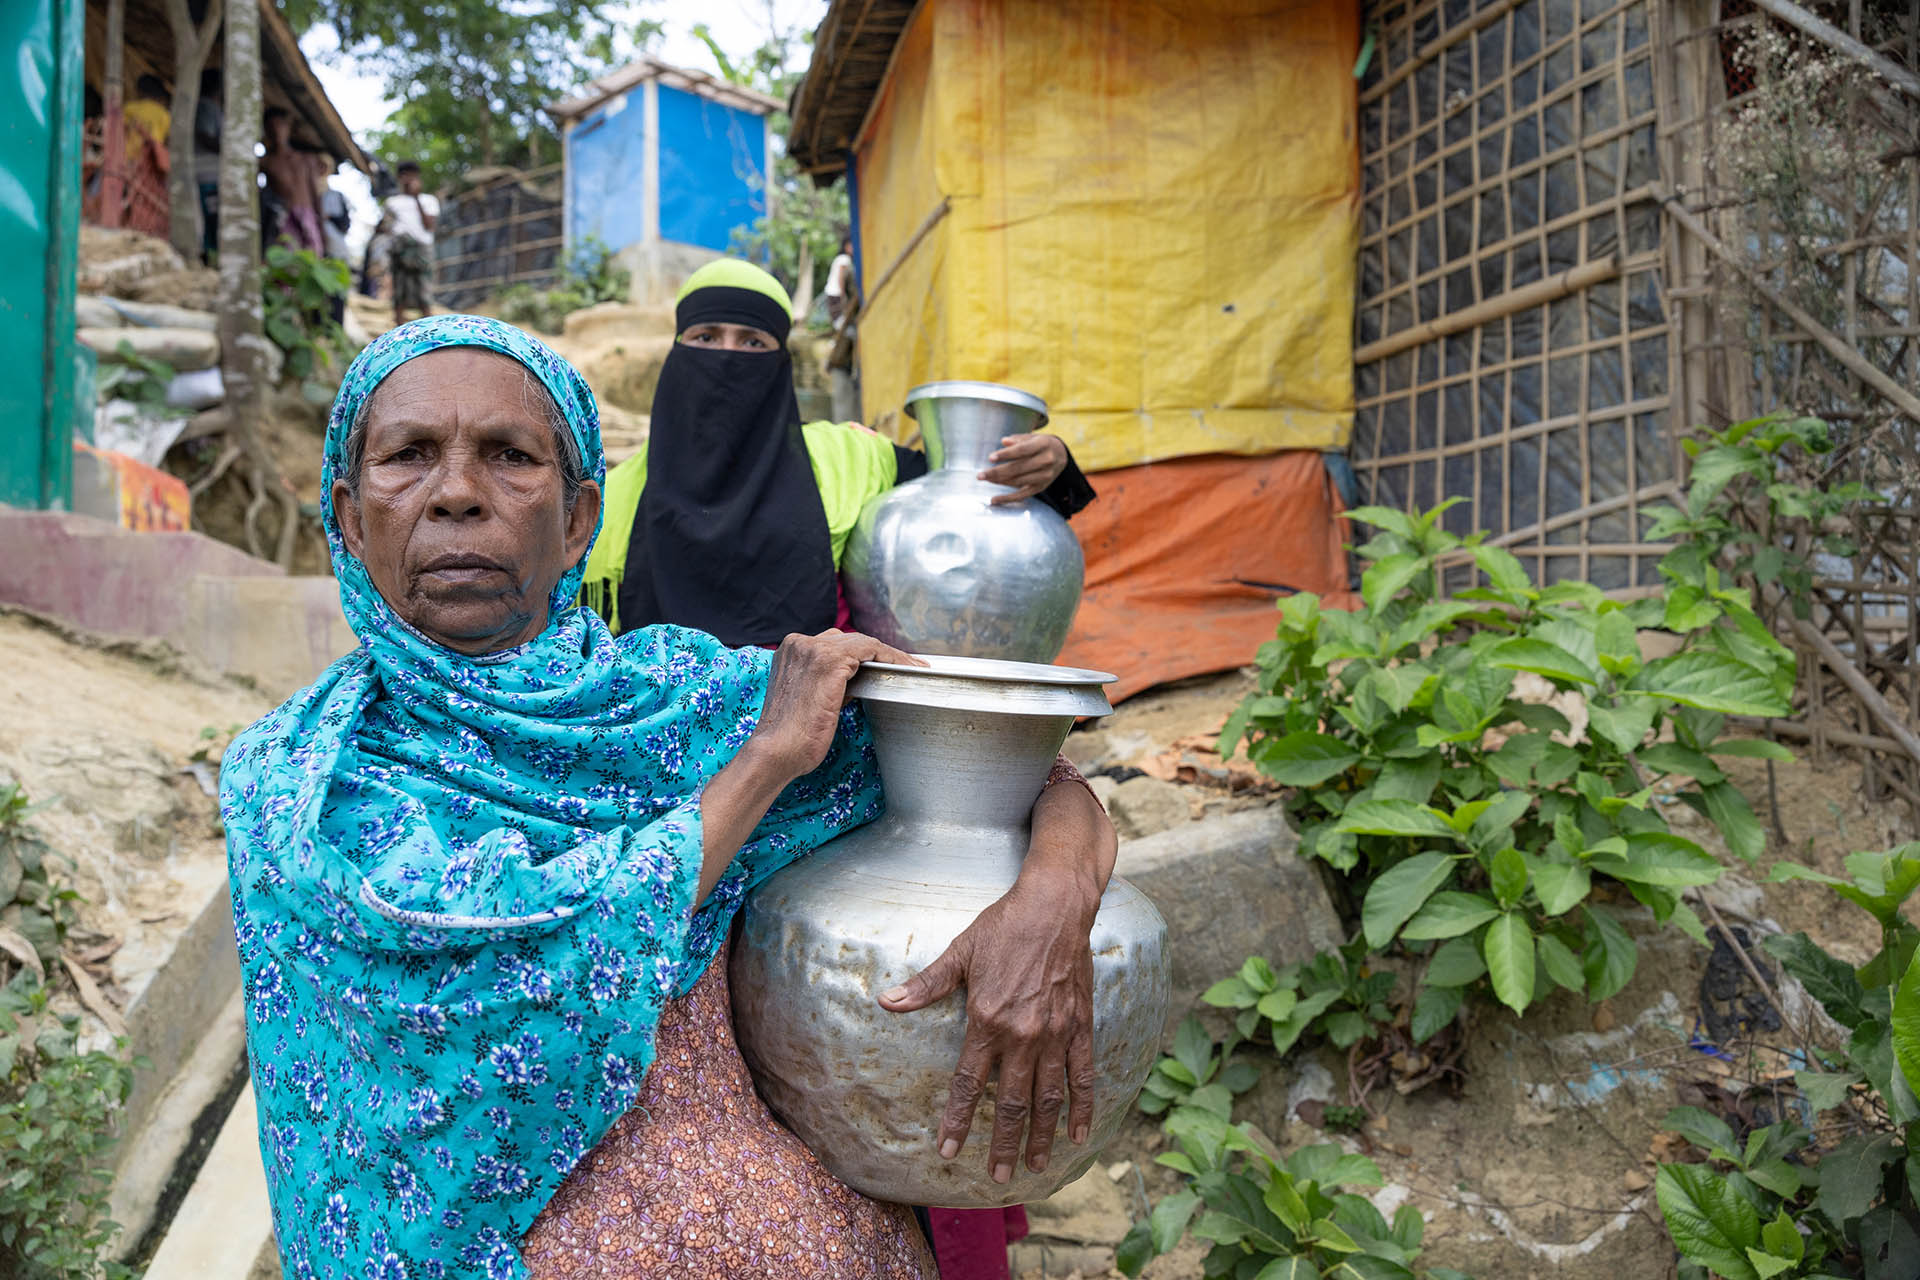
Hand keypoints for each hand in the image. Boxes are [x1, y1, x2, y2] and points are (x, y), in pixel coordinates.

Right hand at [697, 631, 918, 906]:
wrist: (777, 752)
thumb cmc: (792, 736)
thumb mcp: (809, 698)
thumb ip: (829, 682)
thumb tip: (858, 679)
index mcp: (791, 650)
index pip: (836, 644)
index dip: (864, 653)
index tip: (886, 664)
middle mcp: (800, 643)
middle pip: (852, 641)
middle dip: (880, 653)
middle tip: (906, 666)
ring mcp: (814, 649)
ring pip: (864, 643)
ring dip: (891, 655)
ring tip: (913, 668)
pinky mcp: (830, 661)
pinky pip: (871, 651)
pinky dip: (892, 659)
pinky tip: (908, 669)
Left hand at [879, 778, 1114, 1180]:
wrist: (1055, 907)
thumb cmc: (1004, 927)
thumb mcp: (960, 953)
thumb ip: (926, 985)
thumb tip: (886, 1001)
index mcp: (987, 1021)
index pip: (967, 1084)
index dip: (956, 1120)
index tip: (946, 1151)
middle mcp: (1022, 1036)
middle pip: (1010, 1103)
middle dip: (1000, 1142)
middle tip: (996, 1177)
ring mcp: (1055, 1034)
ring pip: (1047, 1097)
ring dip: (1040, 1134)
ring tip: (1033, 1164)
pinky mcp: (1080, 1027)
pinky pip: (1082, 1076)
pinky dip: (1081, 1107)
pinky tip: (1079, 1133)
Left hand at [979, 434, 1068, 503]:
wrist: (1061, 455)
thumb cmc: (1040, 444)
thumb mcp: (1032, 437)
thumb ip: (1017, 439)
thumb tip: (1004, 442)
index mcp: (1043, 444)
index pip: (1022, 450)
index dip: (1006, 454)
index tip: (990, 458)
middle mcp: (1046, 460)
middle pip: (1018, 468)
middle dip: (997, 472)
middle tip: (980, 475)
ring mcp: (1045, 476)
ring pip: (1019, 481)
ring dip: (1000, 482)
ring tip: (986, 479)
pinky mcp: (1041, 487)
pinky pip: (1022, 495)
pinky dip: (1007, 498)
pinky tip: (994, 500)